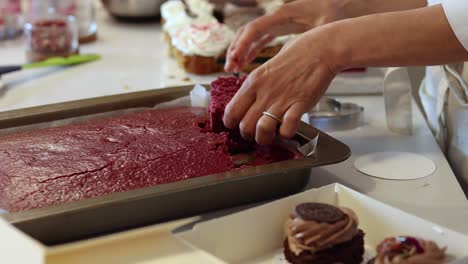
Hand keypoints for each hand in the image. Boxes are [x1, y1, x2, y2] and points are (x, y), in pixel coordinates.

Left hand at [223, 26, 342, 144]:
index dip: (232, 123)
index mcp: (253, 81)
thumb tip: (249, 98)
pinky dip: (286, 134)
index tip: (238, 125)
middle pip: (244, 126)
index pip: (231, 112)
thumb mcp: (267, 67)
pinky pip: (287, 129)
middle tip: (255, 133)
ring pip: (262, 131)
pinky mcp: (299, 105)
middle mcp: (264, 92)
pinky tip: (288, 128)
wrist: (321, 50)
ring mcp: (282, 99)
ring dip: (265, 138)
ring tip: (270, 135)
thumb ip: (257, 84)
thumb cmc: (297, 55)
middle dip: (248, 135)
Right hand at [225, 0, 346, 71]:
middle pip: (247, 32)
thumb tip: (305, 47)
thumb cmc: (332, 13)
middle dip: (236, 49)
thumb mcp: (324, 24)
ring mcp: (275, 24)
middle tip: (230, 68)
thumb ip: (312, 35)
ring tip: (233, 69)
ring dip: (240, 52)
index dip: (243, 43)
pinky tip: (245, 64)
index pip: (255, 28)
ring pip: (250, 37)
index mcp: (282, 15)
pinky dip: (250, 51)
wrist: (337, 5)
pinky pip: (259, 41)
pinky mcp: (279, 29)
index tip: (236, 57)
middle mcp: (274, 18)